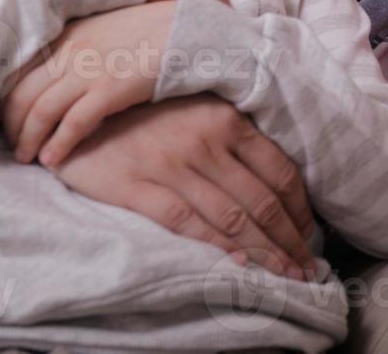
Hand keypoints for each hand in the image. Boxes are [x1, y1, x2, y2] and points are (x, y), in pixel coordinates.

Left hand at [1, 1, 176, 165]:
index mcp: (68, 35)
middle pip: (22, 94)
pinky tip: (52, 159)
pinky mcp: (110, 89)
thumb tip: (67, 70)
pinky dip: (58, 144)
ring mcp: (88, 70)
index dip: (9, 99)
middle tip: (13, 144)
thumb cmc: (156, 28)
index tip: (8, 118)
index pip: (20, 71)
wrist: (189, 27)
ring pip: (40, 111)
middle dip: (12, 125)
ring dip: (28, 139)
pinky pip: (72, 123)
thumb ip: (84, 45)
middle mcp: (71, 51)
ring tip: (26, 157)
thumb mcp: (109, 27)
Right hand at [48, 95, 316, 280]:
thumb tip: (275, 183)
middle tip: (306, 267)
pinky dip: (217, 246)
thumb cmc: (146, 117)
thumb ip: (233, 141)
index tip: (309, 234)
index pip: (280, 171)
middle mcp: (205, 141)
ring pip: (232, 217)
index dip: (300, 210)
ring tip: (284, 275)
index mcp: (227, 120)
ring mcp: (171, 164)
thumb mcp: (197, 113)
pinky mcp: (137, 186)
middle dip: (289, 240)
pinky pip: (187, 222)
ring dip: (264, 252)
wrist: (77, 114)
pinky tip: (238, 265)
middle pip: (262, 200)